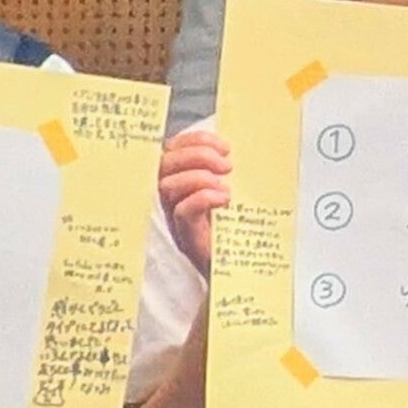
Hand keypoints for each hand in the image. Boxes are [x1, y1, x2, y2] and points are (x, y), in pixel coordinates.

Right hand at [158, 125, 231, 272]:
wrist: (241, 266)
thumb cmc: (234, 227)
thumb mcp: (229, 190)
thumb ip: (223, 170)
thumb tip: (233, 148)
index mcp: (180, 180)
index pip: (173, 149)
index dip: (194, 140)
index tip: (223, 145)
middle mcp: (172, 197)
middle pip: (165, 163)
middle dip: (197, 155)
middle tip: (226, 164)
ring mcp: (175, 217)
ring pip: (168, 185)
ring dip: (199, 176)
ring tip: (225, 183)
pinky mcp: (185, 235)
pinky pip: (182, 210)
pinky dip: (203, 198)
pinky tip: (224, 199)